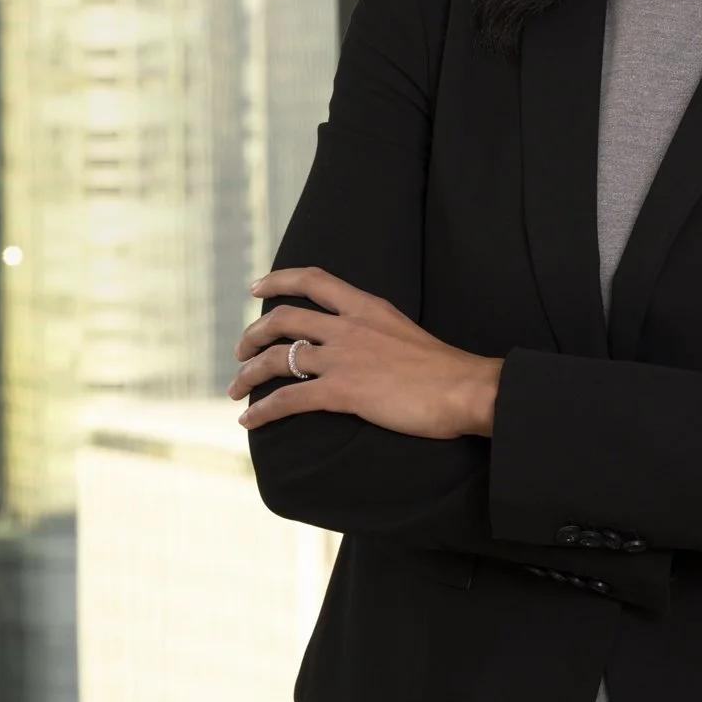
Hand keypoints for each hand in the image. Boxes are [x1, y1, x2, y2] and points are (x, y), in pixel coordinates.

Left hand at [229, 266, 502, 438]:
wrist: (466, 389)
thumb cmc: (445, 370)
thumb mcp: (406, 332)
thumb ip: (377, 332)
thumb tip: (362, 346)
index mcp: (367, 307)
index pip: (314, 280)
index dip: (280, 279)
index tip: (257, 287)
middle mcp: (349, 326)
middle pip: (284, 318)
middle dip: (253, 334)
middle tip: (240, 351)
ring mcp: (344, 358)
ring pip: (279, 357)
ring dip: (248, 373)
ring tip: (236, 388)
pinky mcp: (343, 391)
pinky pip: (289, 399)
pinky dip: (263, 411)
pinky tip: (250, 422)